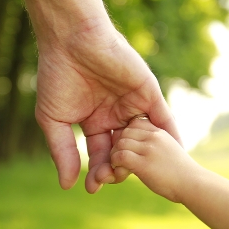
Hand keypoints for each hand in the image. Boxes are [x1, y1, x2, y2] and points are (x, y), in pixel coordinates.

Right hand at [35, 20, 181, 192]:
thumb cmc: (58, 77)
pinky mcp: (148, 93)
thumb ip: (63, 151)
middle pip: (123, 150)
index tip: (92, 188)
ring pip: (144, 138)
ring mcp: (132, 104)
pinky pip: (163, 118)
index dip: (97, 171)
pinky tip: (174, 154)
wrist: (71, 41)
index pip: (100, 152)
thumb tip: (66, 184)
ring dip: (145, 157)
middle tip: (112, 179)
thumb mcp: (55, 120)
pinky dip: (170, 136)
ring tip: (147, 176)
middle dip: (118, 167)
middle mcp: (115, 115)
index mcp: (93, 121)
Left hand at [110, 117, 195, 201]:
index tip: (130, 149)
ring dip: (115, 156)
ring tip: (121, 166)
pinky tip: (122, 171)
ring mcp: (149, 149)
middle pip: (124, 132)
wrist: (194, 185)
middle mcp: (154, 137)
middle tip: (121, 159)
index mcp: (160, 132)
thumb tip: (139, 149)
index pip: (135, 123)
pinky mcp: (144, 163)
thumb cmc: (181, 173)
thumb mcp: (169, 150)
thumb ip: (155, 145)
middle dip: (119, 145)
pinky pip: (120, 156)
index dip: (128, 135)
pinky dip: (116, 164)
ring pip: (120, 143)